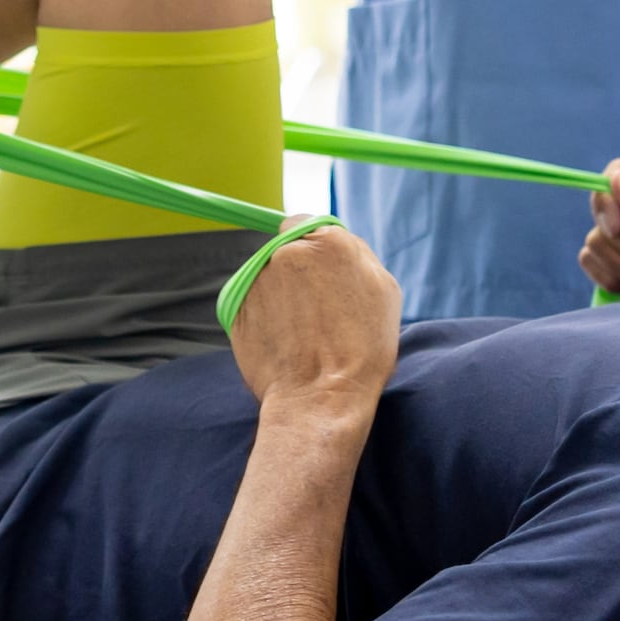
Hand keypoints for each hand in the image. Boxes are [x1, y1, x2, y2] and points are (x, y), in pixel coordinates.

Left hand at [226, 224, 397, 413]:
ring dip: (279, 295)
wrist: (321, 397)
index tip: (317, 270)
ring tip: (302, 332)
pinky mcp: (236, 306)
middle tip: (317, 310)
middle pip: (284, 251)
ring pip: (266, 278)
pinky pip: (252, 304)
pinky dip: (264, 318)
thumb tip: (334, 239)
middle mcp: (287, 252)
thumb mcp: (383, 291)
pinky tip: (284, 343)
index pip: (303, 222)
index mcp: (328, 242)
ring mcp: (257, 279)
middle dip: (296, 273)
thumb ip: (356, 254)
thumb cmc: (362, 349)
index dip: (308, 246)